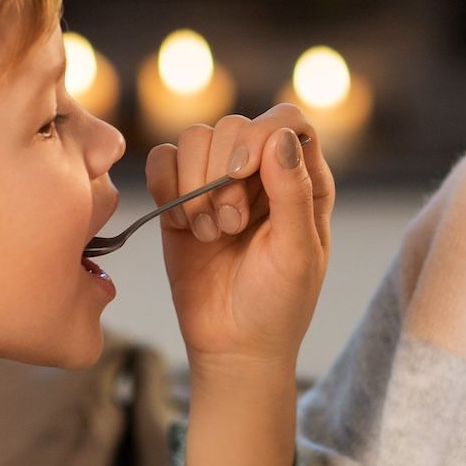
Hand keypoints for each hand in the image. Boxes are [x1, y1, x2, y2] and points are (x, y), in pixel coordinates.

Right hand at [145, 104, 334, 373]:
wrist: (233, 345)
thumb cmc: (277, 305)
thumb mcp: (296, 254)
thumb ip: (292, 194)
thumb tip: (279, 137)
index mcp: (303, 179)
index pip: (286, 121)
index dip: (260, 134)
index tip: (242, 172)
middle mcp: (261, 172)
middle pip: (234, 125)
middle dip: (222, 174)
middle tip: (231, 226)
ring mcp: (218, 182)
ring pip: (194, 139)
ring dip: (194, 185)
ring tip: (210, 232)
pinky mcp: (180, 197)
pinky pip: (162, 161)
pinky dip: (166, 188)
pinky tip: (183, 226)